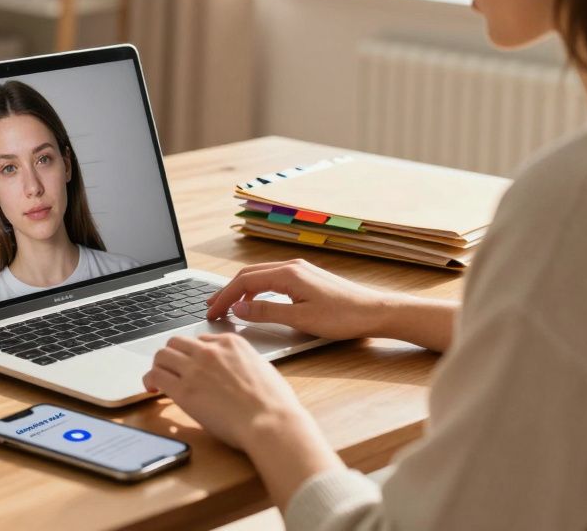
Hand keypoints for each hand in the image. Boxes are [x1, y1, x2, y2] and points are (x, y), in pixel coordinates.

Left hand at [141, 332, 310, 450]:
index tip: (192, 367)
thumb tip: (238, 372)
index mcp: (232, 343)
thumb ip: (244, 364)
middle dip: (173, 355)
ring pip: (162, 354)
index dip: (194, 355)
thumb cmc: (274, 404)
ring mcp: (195, 368)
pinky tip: (152, 389)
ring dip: (159, 366)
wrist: (270, 421)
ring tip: (159, 379)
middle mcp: (210, 350)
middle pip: (177, 342)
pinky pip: (156, 375)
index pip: (202, 340)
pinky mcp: (184, 389)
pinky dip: (150, 380)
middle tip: (172, 370)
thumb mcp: (263, 369)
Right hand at [205, 259, 399, 340]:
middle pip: (248, 275)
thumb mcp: (300, 319)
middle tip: (211, 307)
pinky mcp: (307, 278)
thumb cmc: (343, 317)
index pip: (244, 282)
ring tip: (226, 305)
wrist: (375, 312)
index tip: (211, 312)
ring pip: (260, 275)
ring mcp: (300, 271)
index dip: (224, 297)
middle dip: (227, 291)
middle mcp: (292, 266)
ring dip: (240, 289)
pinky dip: (256, 289)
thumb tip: (240, 309)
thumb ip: (267, 313)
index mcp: (288, 274)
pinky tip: (253, 301)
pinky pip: (272, 279)